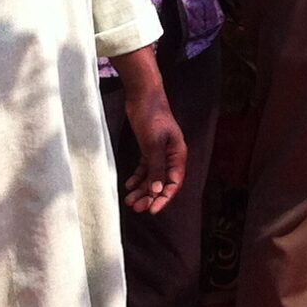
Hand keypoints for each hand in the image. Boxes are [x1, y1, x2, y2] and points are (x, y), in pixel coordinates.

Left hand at [123, 86, 188, 213]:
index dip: (165, 198)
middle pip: (163, 183)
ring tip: (130, 201)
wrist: (143, 96)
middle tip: (137, 208)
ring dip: (142, 190)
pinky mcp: (149, 148)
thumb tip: (159, 191)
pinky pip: (145, 168)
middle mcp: (171, 156)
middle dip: (150, 197)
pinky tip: (128, 185)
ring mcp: (160, 152)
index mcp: (178, 154)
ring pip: (153, 177)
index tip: (152, 210)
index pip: (174, 182)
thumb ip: (156, 167)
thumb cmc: (152, 116)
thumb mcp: (153, 144)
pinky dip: (138, 178)